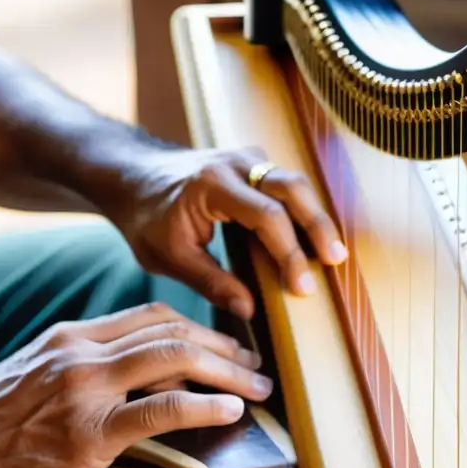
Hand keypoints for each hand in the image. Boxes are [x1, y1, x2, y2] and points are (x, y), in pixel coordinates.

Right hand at [0, 302, 270, 467]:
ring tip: (259, 388)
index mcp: (74, 336)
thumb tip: (142, 377)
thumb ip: (89, 368)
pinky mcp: (89, 432)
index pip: (154, 316)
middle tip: (257, 366)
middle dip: (226, 346)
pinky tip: (233, 410)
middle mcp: (83, 351)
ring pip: (176, 358)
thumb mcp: (41, 376)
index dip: (202, 327)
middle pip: (174, 330)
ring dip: (229, 371)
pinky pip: (161, 409)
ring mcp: (86, 388)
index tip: (230, 345)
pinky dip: (205, 405)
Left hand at [112, 147, 348, 318]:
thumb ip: (210, 283)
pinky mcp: (253, 163)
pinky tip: (315, 238)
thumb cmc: (146, 218)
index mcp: (211, 185)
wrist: (131, 176)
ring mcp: (246, 158)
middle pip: (292, 187)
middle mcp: (234, 163)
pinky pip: (286, 183)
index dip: (289, 252)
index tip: (301, 287)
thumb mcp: (169, 257)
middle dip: (318, 225)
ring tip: (333, 254)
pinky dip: (304, 209)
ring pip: (295, 182)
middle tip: (335, 261)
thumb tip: (249, 310)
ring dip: (316, 217)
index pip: (266, 216)